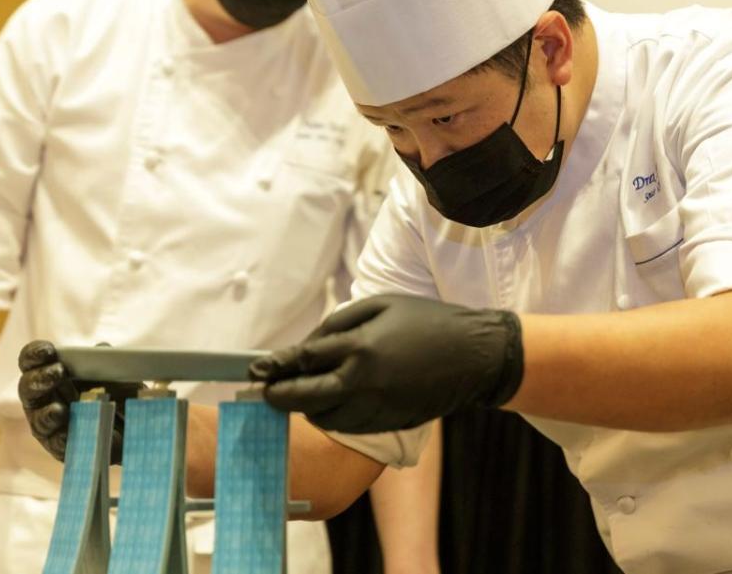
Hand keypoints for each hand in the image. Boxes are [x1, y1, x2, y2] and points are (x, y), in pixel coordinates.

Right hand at [17, 340, 139, 463]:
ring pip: (37, 417)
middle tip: (59, 373)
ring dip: (46, 410)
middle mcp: (46, 397)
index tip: (48, 350)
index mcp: (53, 374)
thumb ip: (106, 362)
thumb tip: (101, 348)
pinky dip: (61, 436)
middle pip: (28, 387)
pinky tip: (67, 432)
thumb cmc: (121, 394)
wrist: (138, 427)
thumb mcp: (118, 375)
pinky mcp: (59, 446)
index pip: (32, 361)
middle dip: (39, 379)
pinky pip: (55, 442)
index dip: (34, 354)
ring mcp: (50, 423)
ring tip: (59, 408)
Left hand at [249, 294, 522, 432]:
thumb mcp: (383, 305)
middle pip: (304, 396)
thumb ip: (340, 322)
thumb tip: (309, 345)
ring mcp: (375, 408)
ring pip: (323, 416)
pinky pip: (347, 425)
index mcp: (360, 347)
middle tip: (265, 393)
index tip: (257, 370)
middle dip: (279, 395)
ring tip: (298, 395)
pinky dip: (331, 416)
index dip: (276, 366)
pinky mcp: (387, 423)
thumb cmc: (428, 321)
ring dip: (305, 407)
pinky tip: (330, 403)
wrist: (474, 357)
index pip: (304, 360)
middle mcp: (363, 383)